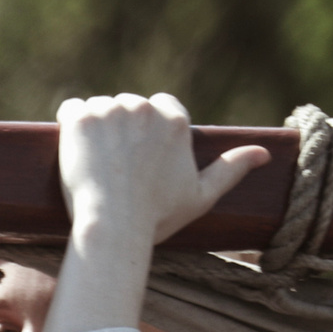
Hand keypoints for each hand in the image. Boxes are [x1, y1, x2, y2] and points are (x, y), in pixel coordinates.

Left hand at [57, 92, 269, 247]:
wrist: (113, 226)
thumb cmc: (157, 216)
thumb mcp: (201, 195)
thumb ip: (231, 169)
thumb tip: (264, 153)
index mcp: (176, 121)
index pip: (161, 105)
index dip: (147, 128)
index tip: (137, 152)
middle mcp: (145, 109)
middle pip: (128, 106)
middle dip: (120, 128)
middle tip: (112, 164)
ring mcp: (111, 111)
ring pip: (99, 107)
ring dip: (95, 126)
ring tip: (93, 160)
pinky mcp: (81, 119)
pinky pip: (71, 108)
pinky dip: (69, 124)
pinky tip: (72, 145)